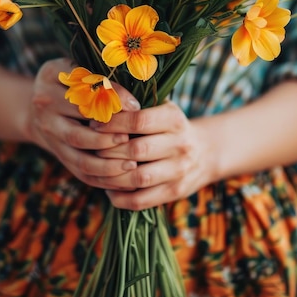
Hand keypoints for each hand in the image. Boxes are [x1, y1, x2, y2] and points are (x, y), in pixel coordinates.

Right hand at [24, 58, 139, 186]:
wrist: (39, 104)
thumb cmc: (72, 80)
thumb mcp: (79, 67)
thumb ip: (101, 74)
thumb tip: (137, 95)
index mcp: (50, 76)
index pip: (83, 90)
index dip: (112, 98)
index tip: (136, 106)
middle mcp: (45, 105)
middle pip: (77, 127)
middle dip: (107, 136)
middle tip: (131, 139)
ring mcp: (49, 133)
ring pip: (79, 154)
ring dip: (106, 163)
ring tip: (131, 164)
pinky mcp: (58, 153)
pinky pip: (80, 171)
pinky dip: (103, 178)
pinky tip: (124, 179)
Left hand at [92, 100, 216, 209]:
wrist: (205, 152)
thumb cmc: (169, 126)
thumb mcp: (161, 107)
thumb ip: (136, 102)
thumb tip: (102, 97)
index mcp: (174, 119)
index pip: (139, 120)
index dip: (113, 123)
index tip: (94, 124)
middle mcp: (181, 145)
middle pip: (136, 150)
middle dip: (108, 149)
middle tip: (91, 146)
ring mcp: (180, 171)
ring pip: (138, 178)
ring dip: (111, 175)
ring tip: (97, 168)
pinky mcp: (174, 192)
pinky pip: (141, 200)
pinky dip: (119, 197)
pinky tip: (108, 187)